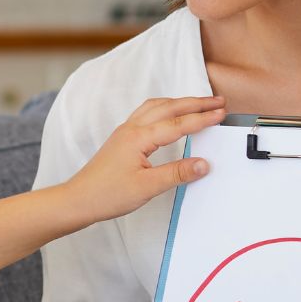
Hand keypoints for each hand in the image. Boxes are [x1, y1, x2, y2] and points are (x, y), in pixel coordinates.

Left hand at [58, 97, 225, 224]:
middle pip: (169, 108)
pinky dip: (164, 108)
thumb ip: (177, 173)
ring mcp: (125, 132)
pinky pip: (146, 114)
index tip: (221, 114)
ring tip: (199, 103)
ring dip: (179, 102)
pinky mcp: (122, 139)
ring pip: (156, 107)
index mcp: (139, 137)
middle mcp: (132, 129)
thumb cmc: (106, 194)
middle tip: (218, 101)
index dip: (202, 118)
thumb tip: (203, 164)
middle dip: (195, 103)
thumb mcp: (147, 187)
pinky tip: (170, 114)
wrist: (78, 200)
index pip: (178, 124)